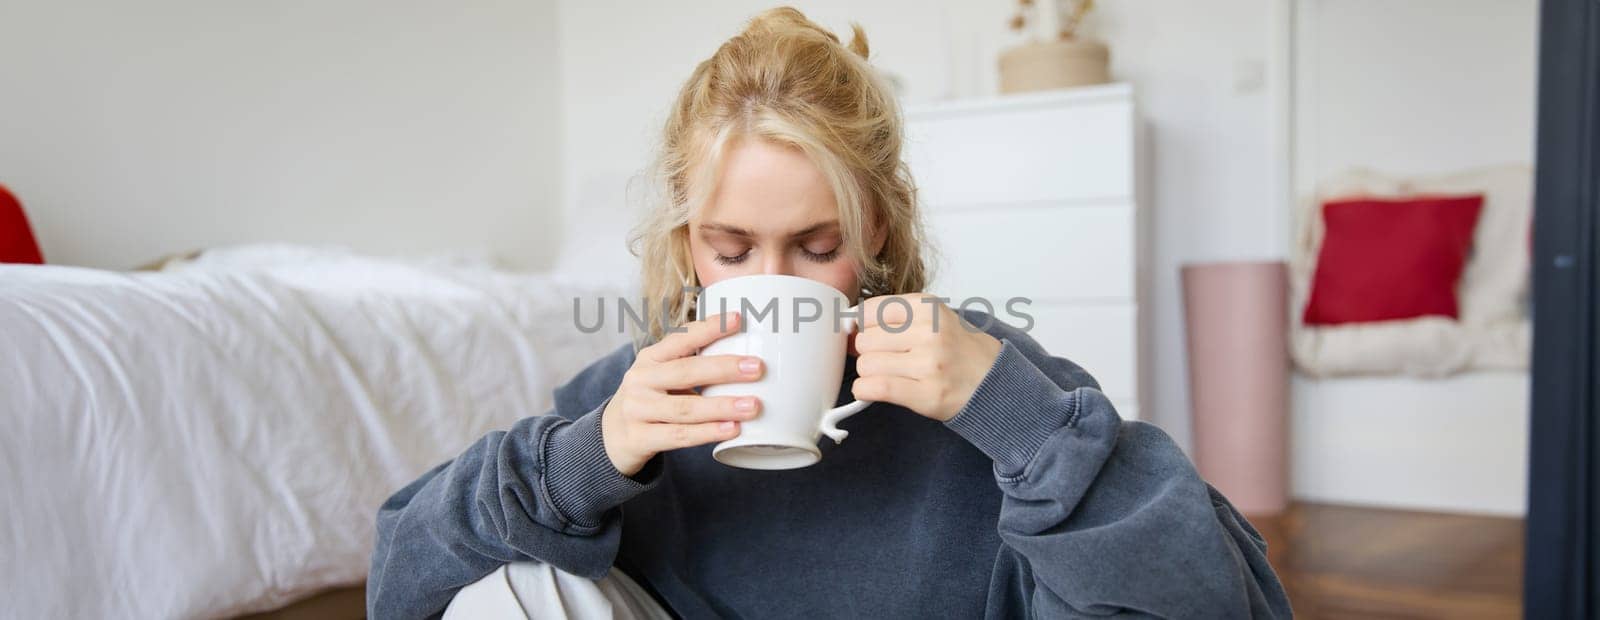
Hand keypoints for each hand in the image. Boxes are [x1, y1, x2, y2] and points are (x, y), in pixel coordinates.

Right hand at [601, 313, 762, 475]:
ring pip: (684, 408)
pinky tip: (731, 429)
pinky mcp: (639, 438)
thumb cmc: (651, 400)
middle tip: (757, 367)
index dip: (709, 328)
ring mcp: (637, 410)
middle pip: (685, 371)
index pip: (680, 338)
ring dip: (721, 406)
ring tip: (752, 405)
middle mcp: (640, 380)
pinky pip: (678, 436)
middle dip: (724, 368)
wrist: (612, 437)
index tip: (738, 319)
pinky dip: (707, 433)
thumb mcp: (662, 376)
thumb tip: (748, 356)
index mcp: (650, 358)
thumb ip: (693, 365)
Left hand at [852, 294, 1002, 421]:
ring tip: (891, 375)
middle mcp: (929, 331)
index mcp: (927, 306)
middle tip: (887, 359)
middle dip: (868, 353)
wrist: (992, 380)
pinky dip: (865, 391)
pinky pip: (875, 388)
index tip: (870, 336)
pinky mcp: (926, 393)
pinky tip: (874, 390)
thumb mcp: (931, 317)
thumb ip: (892, 316)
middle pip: (864, 340)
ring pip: (866, 365)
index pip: (869, 311)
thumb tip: (846, 326)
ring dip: (870, 374)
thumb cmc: (956, 349)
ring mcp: (929, 363)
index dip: (863, 327)